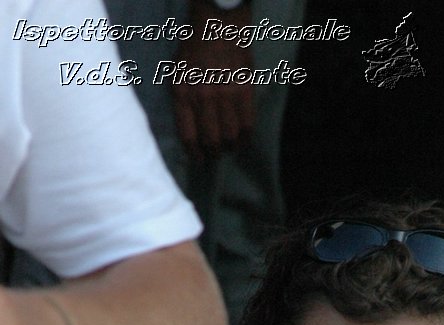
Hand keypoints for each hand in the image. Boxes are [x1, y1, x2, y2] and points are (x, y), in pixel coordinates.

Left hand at [173, 0, 256, 157]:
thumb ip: (181, 99)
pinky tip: (243, 141)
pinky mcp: (244, 91)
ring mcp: (226, 95)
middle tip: (215, 156)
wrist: (218, 25)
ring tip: (229, 149)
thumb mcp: (176, 72)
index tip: (198, 160)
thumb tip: (189, 128)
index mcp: (183, 93)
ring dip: (230, 148)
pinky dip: (246, 137)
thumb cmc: (194, 48)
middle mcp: (204, 98)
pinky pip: (247, 124)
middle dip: (213, 153)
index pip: (188, 135)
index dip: (194, 153)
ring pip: (230, 135)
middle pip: (211, 140)